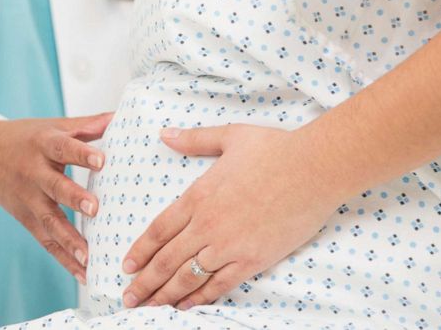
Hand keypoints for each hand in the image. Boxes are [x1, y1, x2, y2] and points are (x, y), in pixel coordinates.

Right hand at [0, 113, 111, 282]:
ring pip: (49, 221)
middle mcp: (34, 173)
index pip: (63, 147)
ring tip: (89, 257)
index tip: (102, 160)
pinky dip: (64, 259)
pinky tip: (83, 273)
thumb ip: (86, 125)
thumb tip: (118, 117)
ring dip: (69, 240)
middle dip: (74, 198)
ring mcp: (29, 199)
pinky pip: (46, 241)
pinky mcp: (26, 219)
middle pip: (54, 187)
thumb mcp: (52, 125)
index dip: (82, 154)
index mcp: (43, 144)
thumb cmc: (24, 138)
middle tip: (95, 208)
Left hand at [120, 124, 343, 308]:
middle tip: (127, 297)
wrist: (314, 168)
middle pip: (166, 260)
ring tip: (149, 307)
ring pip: (188, 277)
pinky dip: (200, 298)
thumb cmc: (275, 149)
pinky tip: (187, 306)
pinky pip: (220, 285)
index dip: (140, 251)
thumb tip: (166, 134)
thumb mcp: (229, 136)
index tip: (126, 265)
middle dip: (143, 282)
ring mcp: (229, 245)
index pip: (159, 230)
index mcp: (198, 196)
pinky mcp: (253, 259)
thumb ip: (194, 140)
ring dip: (165, 294)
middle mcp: (207, 224)